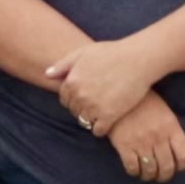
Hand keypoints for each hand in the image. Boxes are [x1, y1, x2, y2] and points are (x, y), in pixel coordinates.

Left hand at [45, 34, 166, 141]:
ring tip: (102, 110)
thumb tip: (47, 74)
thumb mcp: (83, 52)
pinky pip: (98, 131)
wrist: (138, 60)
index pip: (64, 99)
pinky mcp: (109, 116)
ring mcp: (94, 107)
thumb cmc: (112, 53)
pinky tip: (108, 120)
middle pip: (74, 110)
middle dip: (82, 108)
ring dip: (91, 118)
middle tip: (96, 102)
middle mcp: (80, 96)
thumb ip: (63, 64)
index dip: (74, 97)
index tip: (86, 94)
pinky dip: (101, 128)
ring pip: (84, 121)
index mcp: (72, 81)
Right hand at [107, 92, 184, 183]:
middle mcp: (158, 137)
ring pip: (150, 171)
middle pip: (167, 167)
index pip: (184, 156)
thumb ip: (171, 130)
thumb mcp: (164, 111)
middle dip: (164, 176)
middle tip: (160, 176)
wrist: (118, 92)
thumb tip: (174, 151)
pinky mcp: (124, 145)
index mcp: (171, 127)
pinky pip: (132, 167)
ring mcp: (141, 142)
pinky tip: (134, 170)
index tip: (177, 168)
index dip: (182, 166)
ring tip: (147, 174)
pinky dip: (134, 172)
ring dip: (149, 176)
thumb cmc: (143, 101)